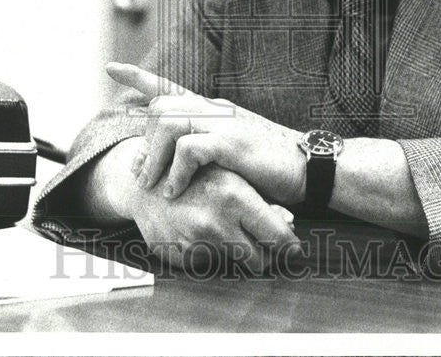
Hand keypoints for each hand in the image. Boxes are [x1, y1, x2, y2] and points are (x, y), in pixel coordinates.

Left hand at [106, 62, 305, 204]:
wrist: (312, 167)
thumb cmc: (273, 166)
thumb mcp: (235, 152)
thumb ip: (209, 148)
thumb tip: (179, 161)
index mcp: (215, 109)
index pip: (170, 86)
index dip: (139, 76)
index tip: (112, 68)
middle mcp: (216, 109)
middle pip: (161, 106)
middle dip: (143, 140)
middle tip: (142, 172)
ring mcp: (224, 122)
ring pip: (168, 123)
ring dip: (154, 159)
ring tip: (154, 187)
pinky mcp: (231, 142)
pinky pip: (188, 148)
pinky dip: (176, 173)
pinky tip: (176, 191)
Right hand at [129, 163, 299, 272]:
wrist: (145, 184)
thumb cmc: (195, 175)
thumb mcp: (231, 175)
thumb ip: (261, 200)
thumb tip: (289, 223)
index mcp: (235, 197)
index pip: (276, 236)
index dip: (290, 246)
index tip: (295, 250)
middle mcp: (216, 222)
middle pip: (259, 260)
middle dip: (263, 254)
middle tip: (262, 244)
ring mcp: (196, 242)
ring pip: (233, 263)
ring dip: (232, 251)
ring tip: (220, 227)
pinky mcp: (180, 257)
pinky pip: (208, 264)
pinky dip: (208, 253)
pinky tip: (197, 232)